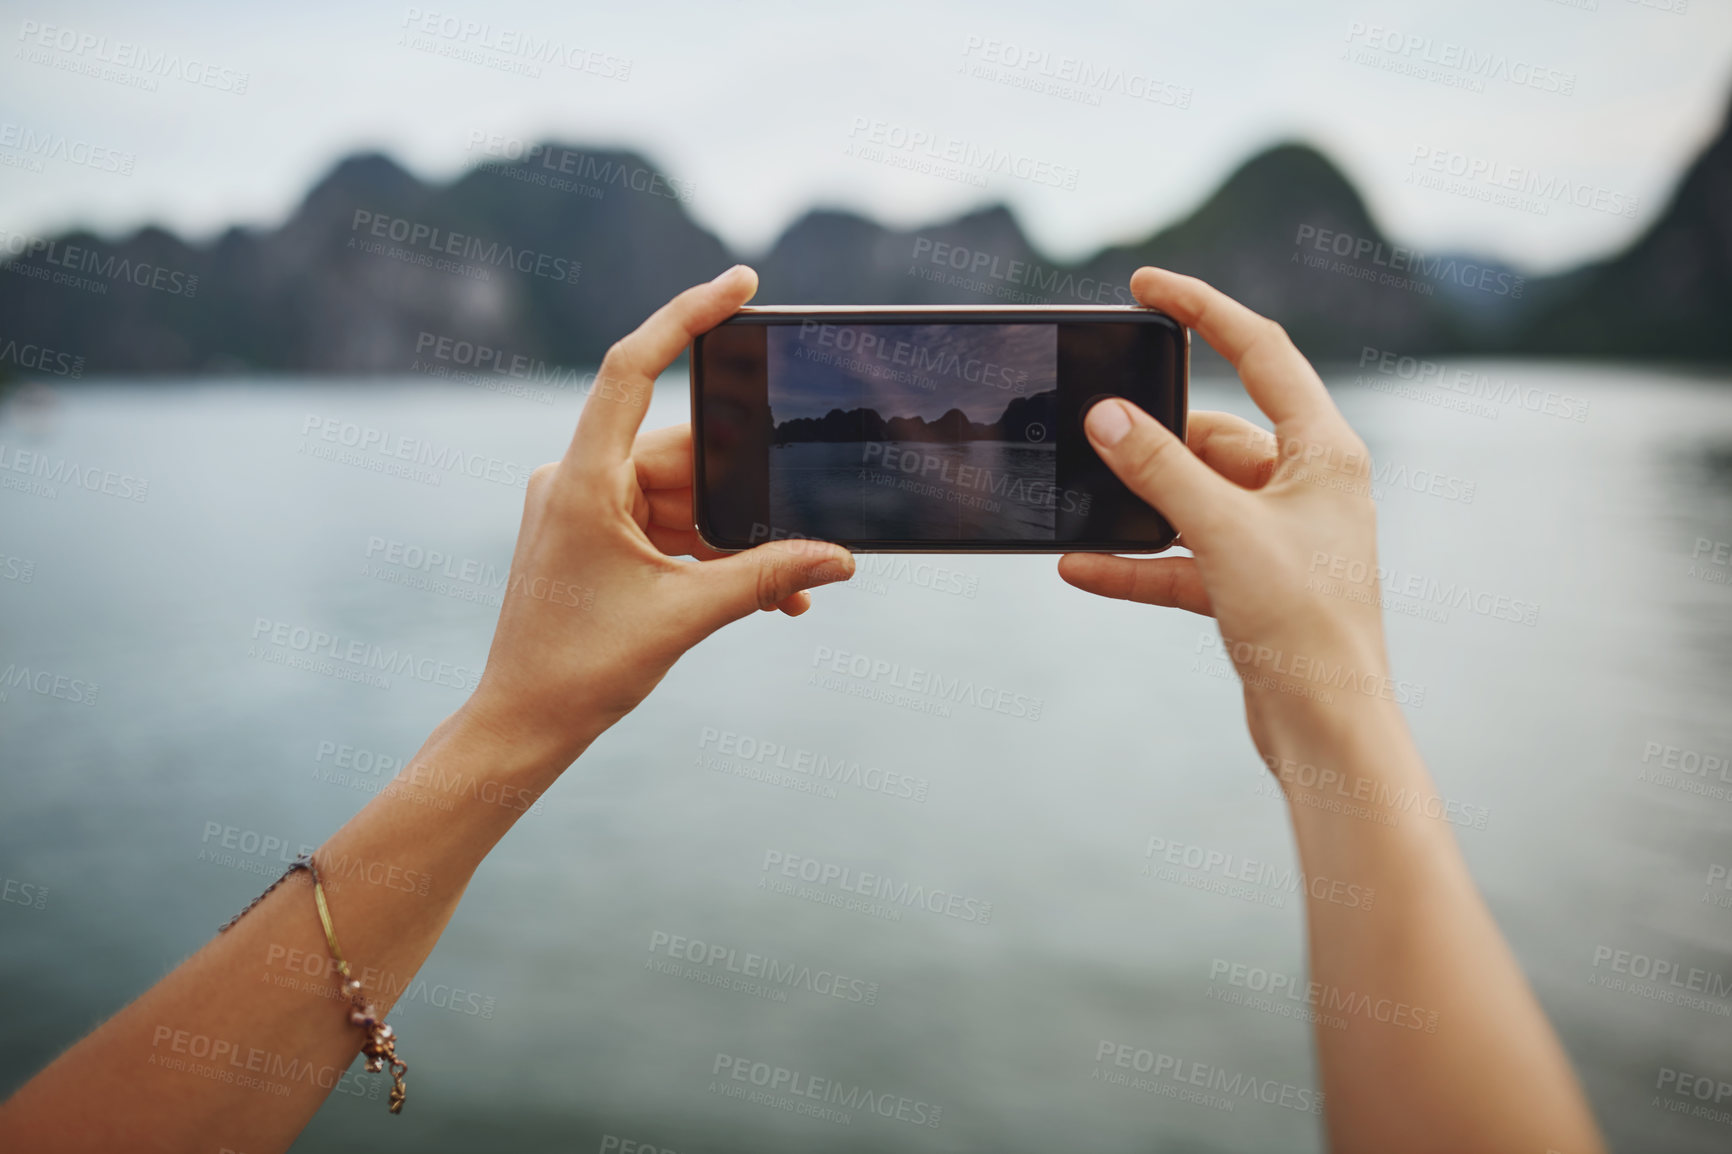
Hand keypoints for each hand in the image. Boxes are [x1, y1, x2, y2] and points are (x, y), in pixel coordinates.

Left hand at [460, 266, 854, 769]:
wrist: (524, 724)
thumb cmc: (580, 670)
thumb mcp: (685, 617)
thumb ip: (767, 578)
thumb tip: (841, 560)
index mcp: (582, 481)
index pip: (631, 369)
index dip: (685, 316)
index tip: (740, 284)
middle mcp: (578, 480)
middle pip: (682, 452)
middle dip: (745, 489)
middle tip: (800, 513)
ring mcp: (585, 507)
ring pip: (683, 495)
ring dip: (735, 536)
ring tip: (789, 583)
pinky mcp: (596, 535)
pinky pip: (668, 525)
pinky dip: (710, 552)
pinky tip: (764, 591)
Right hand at [1059, 267, 1392, 735]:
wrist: (1326, 728)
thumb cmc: (1304, 625)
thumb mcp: (1222, 532)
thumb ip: (1160, 469)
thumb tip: (1108, 414)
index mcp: (1324, 451)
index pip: (1262, 351)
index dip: (1204, 309)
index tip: (1147, 286)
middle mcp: (1307, 485)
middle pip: (1216, 432)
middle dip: (1154, 436)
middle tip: (1097, 428)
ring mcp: (1278, 537)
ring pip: (1194, 497)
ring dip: (1138, 504)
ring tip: (1080, 499)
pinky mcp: (1252, 585)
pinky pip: (1183, 558)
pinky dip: (1137, 561)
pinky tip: (1081, 567)